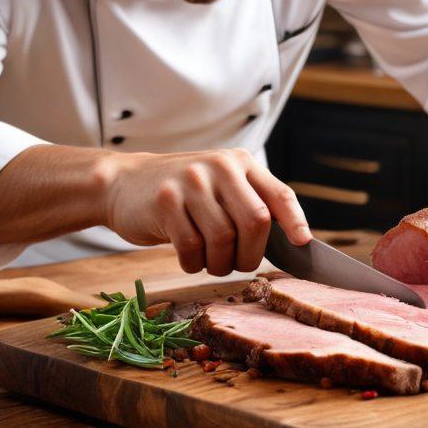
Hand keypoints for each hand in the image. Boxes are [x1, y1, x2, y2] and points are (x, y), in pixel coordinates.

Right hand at [102, 148, 309, 275]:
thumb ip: (251, 204)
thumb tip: (293, 240)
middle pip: (255, 221)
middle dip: (252, 254)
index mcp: (241, 163)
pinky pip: (192, 247)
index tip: (303, 244)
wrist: (124, 182)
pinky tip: (189, 258)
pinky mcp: (165, 201)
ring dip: (220, 263)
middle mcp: (220, 166)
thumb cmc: (184, 196)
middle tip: (240, 264)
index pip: (279, 194)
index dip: (295, 221)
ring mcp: (191, 181)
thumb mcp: (221, 187)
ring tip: (211, 261)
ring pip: (223, 238)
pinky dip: (194, 263)